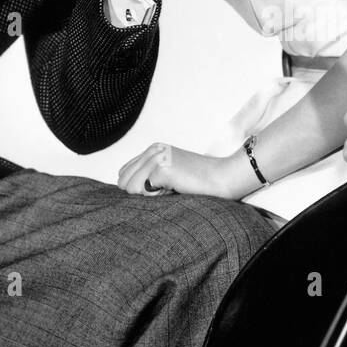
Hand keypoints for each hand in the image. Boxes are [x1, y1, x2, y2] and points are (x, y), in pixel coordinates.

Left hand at [119, 143, 237, 198]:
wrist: (223, 178)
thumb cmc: (200, 181)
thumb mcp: (170, 173)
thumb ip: (148, 176)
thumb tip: (125, 189)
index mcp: (154, 149)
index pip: (124, 173)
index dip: (136, 188)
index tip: (159, 189)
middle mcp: (153, 150)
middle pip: (123, 180)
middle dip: (139, 192)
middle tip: (165, 190)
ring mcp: (157, 158)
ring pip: (130, 187)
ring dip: (148, 196)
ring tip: (170, 190)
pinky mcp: (162, 168)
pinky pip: (142, 192)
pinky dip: (156, 198)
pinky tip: (174, 190)